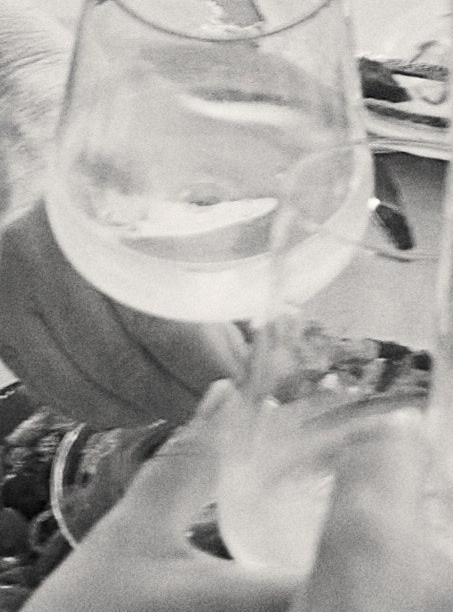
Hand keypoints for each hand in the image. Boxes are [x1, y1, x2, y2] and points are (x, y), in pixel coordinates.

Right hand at [0, 198, 242, 424]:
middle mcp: (48, 259)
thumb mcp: (179, 220)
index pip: (161, 321)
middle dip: (179, 397)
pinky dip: (102, 410)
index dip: (207, 365)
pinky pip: (54, 392)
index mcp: (105, 227)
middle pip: (123, 362)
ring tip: (181, 407)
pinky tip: (135, 405)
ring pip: (87, 386)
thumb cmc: (138, 215)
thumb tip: (268, 347)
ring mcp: (13, 295)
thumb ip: (216, 278)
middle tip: (215, 408)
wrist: (63, 201)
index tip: (240, 383)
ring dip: (143, 409)